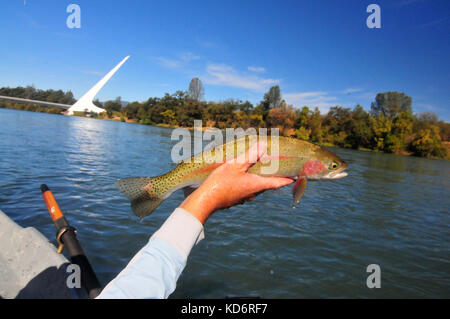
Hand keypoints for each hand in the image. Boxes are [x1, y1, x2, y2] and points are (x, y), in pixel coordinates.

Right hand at [179, 142, 293, 223]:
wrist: (204, 201)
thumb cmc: (221, 183)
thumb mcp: (236, 165)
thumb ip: (250, 155)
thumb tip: (263, 146)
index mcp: (256, 185)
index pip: (277, 183)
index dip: (287, 179)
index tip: (296, 177)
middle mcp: (252, 193)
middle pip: (266, 184)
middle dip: (271, 176)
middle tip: (276, 167)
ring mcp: (242, 197)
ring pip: (255, 187)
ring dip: (258, 179)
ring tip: (257, 169)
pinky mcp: (233, 199)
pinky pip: (244, 189)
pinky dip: (246, 182)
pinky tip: (240, 176)